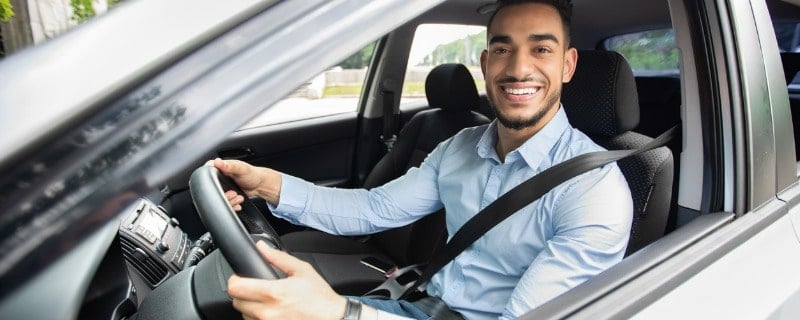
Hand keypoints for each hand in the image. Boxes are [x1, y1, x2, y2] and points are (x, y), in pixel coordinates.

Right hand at [208, 158, 281, 208]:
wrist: (259, 185)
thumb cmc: (252, 174)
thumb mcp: (241, 169)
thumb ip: (230, 166)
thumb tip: (217, 162)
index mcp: (218, 167)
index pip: (205, 173)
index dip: (210, 182)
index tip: (222, 187)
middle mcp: (217, 177)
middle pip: (211, 190)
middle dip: (224, 195)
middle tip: (234, 194)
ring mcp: (221, 187)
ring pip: (217, 198)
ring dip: (229, 201)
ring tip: (238, 197)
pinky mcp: (224, 195)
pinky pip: (223, 203)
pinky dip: (231, 205)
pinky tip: (237, 202)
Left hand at [228, 241, 346, 319]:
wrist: (332, 318)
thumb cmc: (319, 296)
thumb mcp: (302, 270)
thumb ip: (278, 258)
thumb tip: (262, 247)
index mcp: (273, 292)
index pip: (235, 288)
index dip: (235, 280)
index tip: (240, 278)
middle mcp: (267, 311)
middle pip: (236, 302)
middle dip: (243, 293)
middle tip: (256, 288)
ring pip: (244, 314)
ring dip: (250, 307)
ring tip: (267, 301)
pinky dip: (258, 317)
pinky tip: (271, 310)